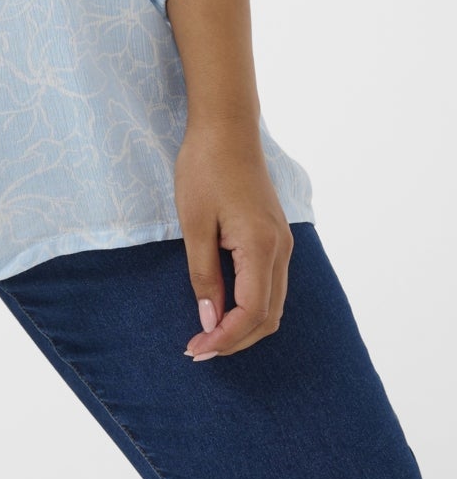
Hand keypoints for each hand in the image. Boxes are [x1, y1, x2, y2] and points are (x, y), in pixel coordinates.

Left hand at [174, 118, 293, 360]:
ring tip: (209, 335)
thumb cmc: (205, 168)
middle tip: (199, 350)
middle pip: (268, 316)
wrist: (226, 127)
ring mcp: (283, 242)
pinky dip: (251, 306)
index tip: (196, 349)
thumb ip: (204, 275)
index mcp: (262, 247)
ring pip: (273, 303)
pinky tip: (225, 308)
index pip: (251, 313)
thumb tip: (210, 319)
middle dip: (235, 340)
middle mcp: (281, 250)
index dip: (225, 339)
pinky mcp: (275, 236)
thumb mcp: (194, 223)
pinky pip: (270, 285)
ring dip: (244, 326)